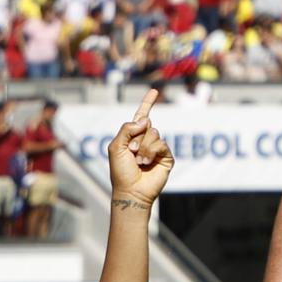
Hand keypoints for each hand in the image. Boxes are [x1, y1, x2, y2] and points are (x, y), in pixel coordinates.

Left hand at [108, 87, 172, 205]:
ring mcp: (157, 148)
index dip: (147, 103)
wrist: (131, 190)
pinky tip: (146, 163)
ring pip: (154, 133)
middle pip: (147, 124)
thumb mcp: (115, 147)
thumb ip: (126, 129)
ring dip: (143, 147)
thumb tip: (144, 120)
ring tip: (139, 161)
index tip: (154, 90)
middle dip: (136, 138)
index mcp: (133, 136)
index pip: (141, 116)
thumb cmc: (121, 171)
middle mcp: (146, 140)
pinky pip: (161, 143)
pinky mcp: (166, 156)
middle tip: (131, 153)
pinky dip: (151, 152)